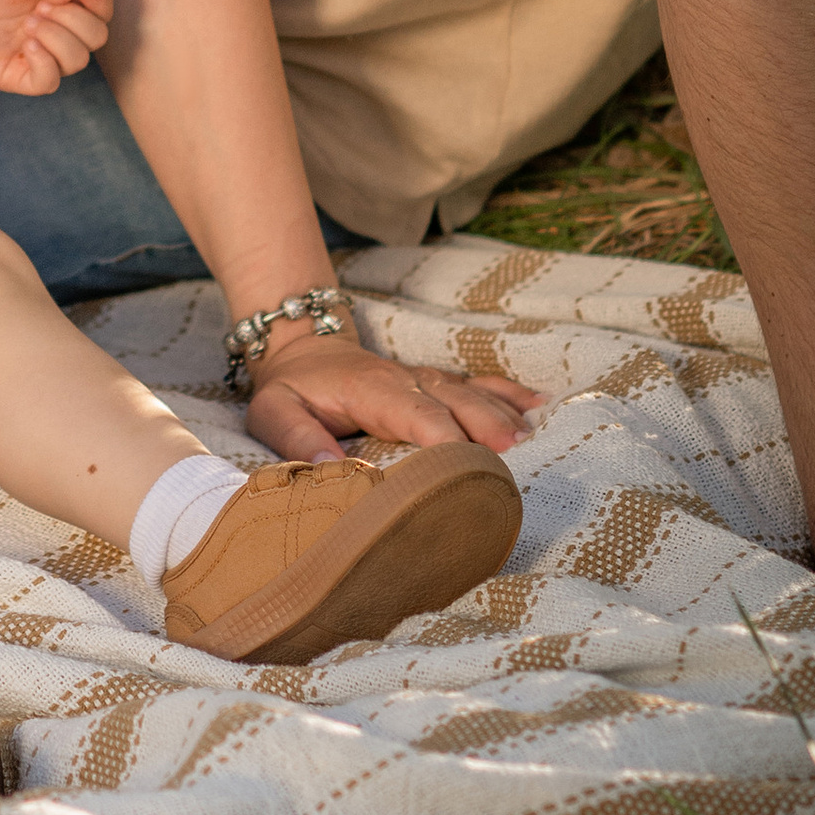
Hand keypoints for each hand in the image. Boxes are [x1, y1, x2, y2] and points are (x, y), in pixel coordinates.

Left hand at [0, 0, 112, 95]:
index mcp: (62, 7)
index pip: (101, 11)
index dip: (100, 1)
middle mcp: (57, 34)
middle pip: (97, 36)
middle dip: (75, 19)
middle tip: (39, 8)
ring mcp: (41, 58)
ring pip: (78, 60)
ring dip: (58, 38)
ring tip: (28, 24)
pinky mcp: (21, 78)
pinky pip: (50, 81)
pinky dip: (45, 62)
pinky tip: (26, 45)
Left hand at [245, 323, 548, 465]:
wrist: (301, 348)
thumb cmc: (290, 389)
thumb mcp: (273, 411)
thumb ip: (296, 438)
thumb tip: (330, 466)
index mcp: (372, 389)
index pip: (417, 414)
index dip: (446, 439)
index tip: (469, 466)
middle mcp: (407, 380)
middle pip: (456, 403)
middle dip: (487, 428)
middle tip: (515, 458)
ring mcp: (426, 379)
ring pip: (473, 394)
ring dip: (505, 415)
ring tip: (536, 438)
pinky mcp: (436, 382)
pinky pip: (479, 384)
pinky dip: (510, 393)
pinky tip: (541, 405)